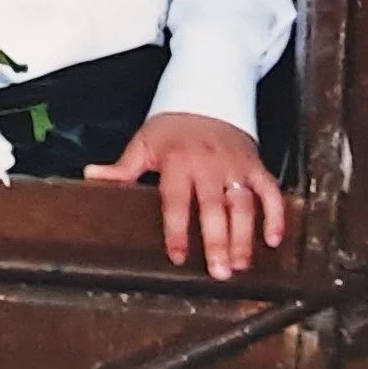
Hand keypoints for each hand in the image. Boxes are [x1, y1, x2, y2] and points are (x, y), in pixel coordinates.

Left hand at [82, 112, 285, 280]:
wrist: (206, 95)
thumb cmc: (171, 126)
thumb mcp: (143, 143)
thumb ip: (122, 167)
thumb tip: (91, 176)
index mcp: (177, 161)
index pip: (176, 201)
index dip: (176, 230)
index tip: (177, 257)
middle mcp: (208, 164)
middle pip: (214, 208)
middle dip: (217, 242)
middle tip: (219, 273)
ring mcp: (235, 165)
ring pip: (243, 205)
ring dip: (244, 237)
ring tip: (241, 265)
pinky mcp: (255, 165)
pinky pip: (271, 192)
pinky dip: (276, 215)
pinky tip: (273, 240)